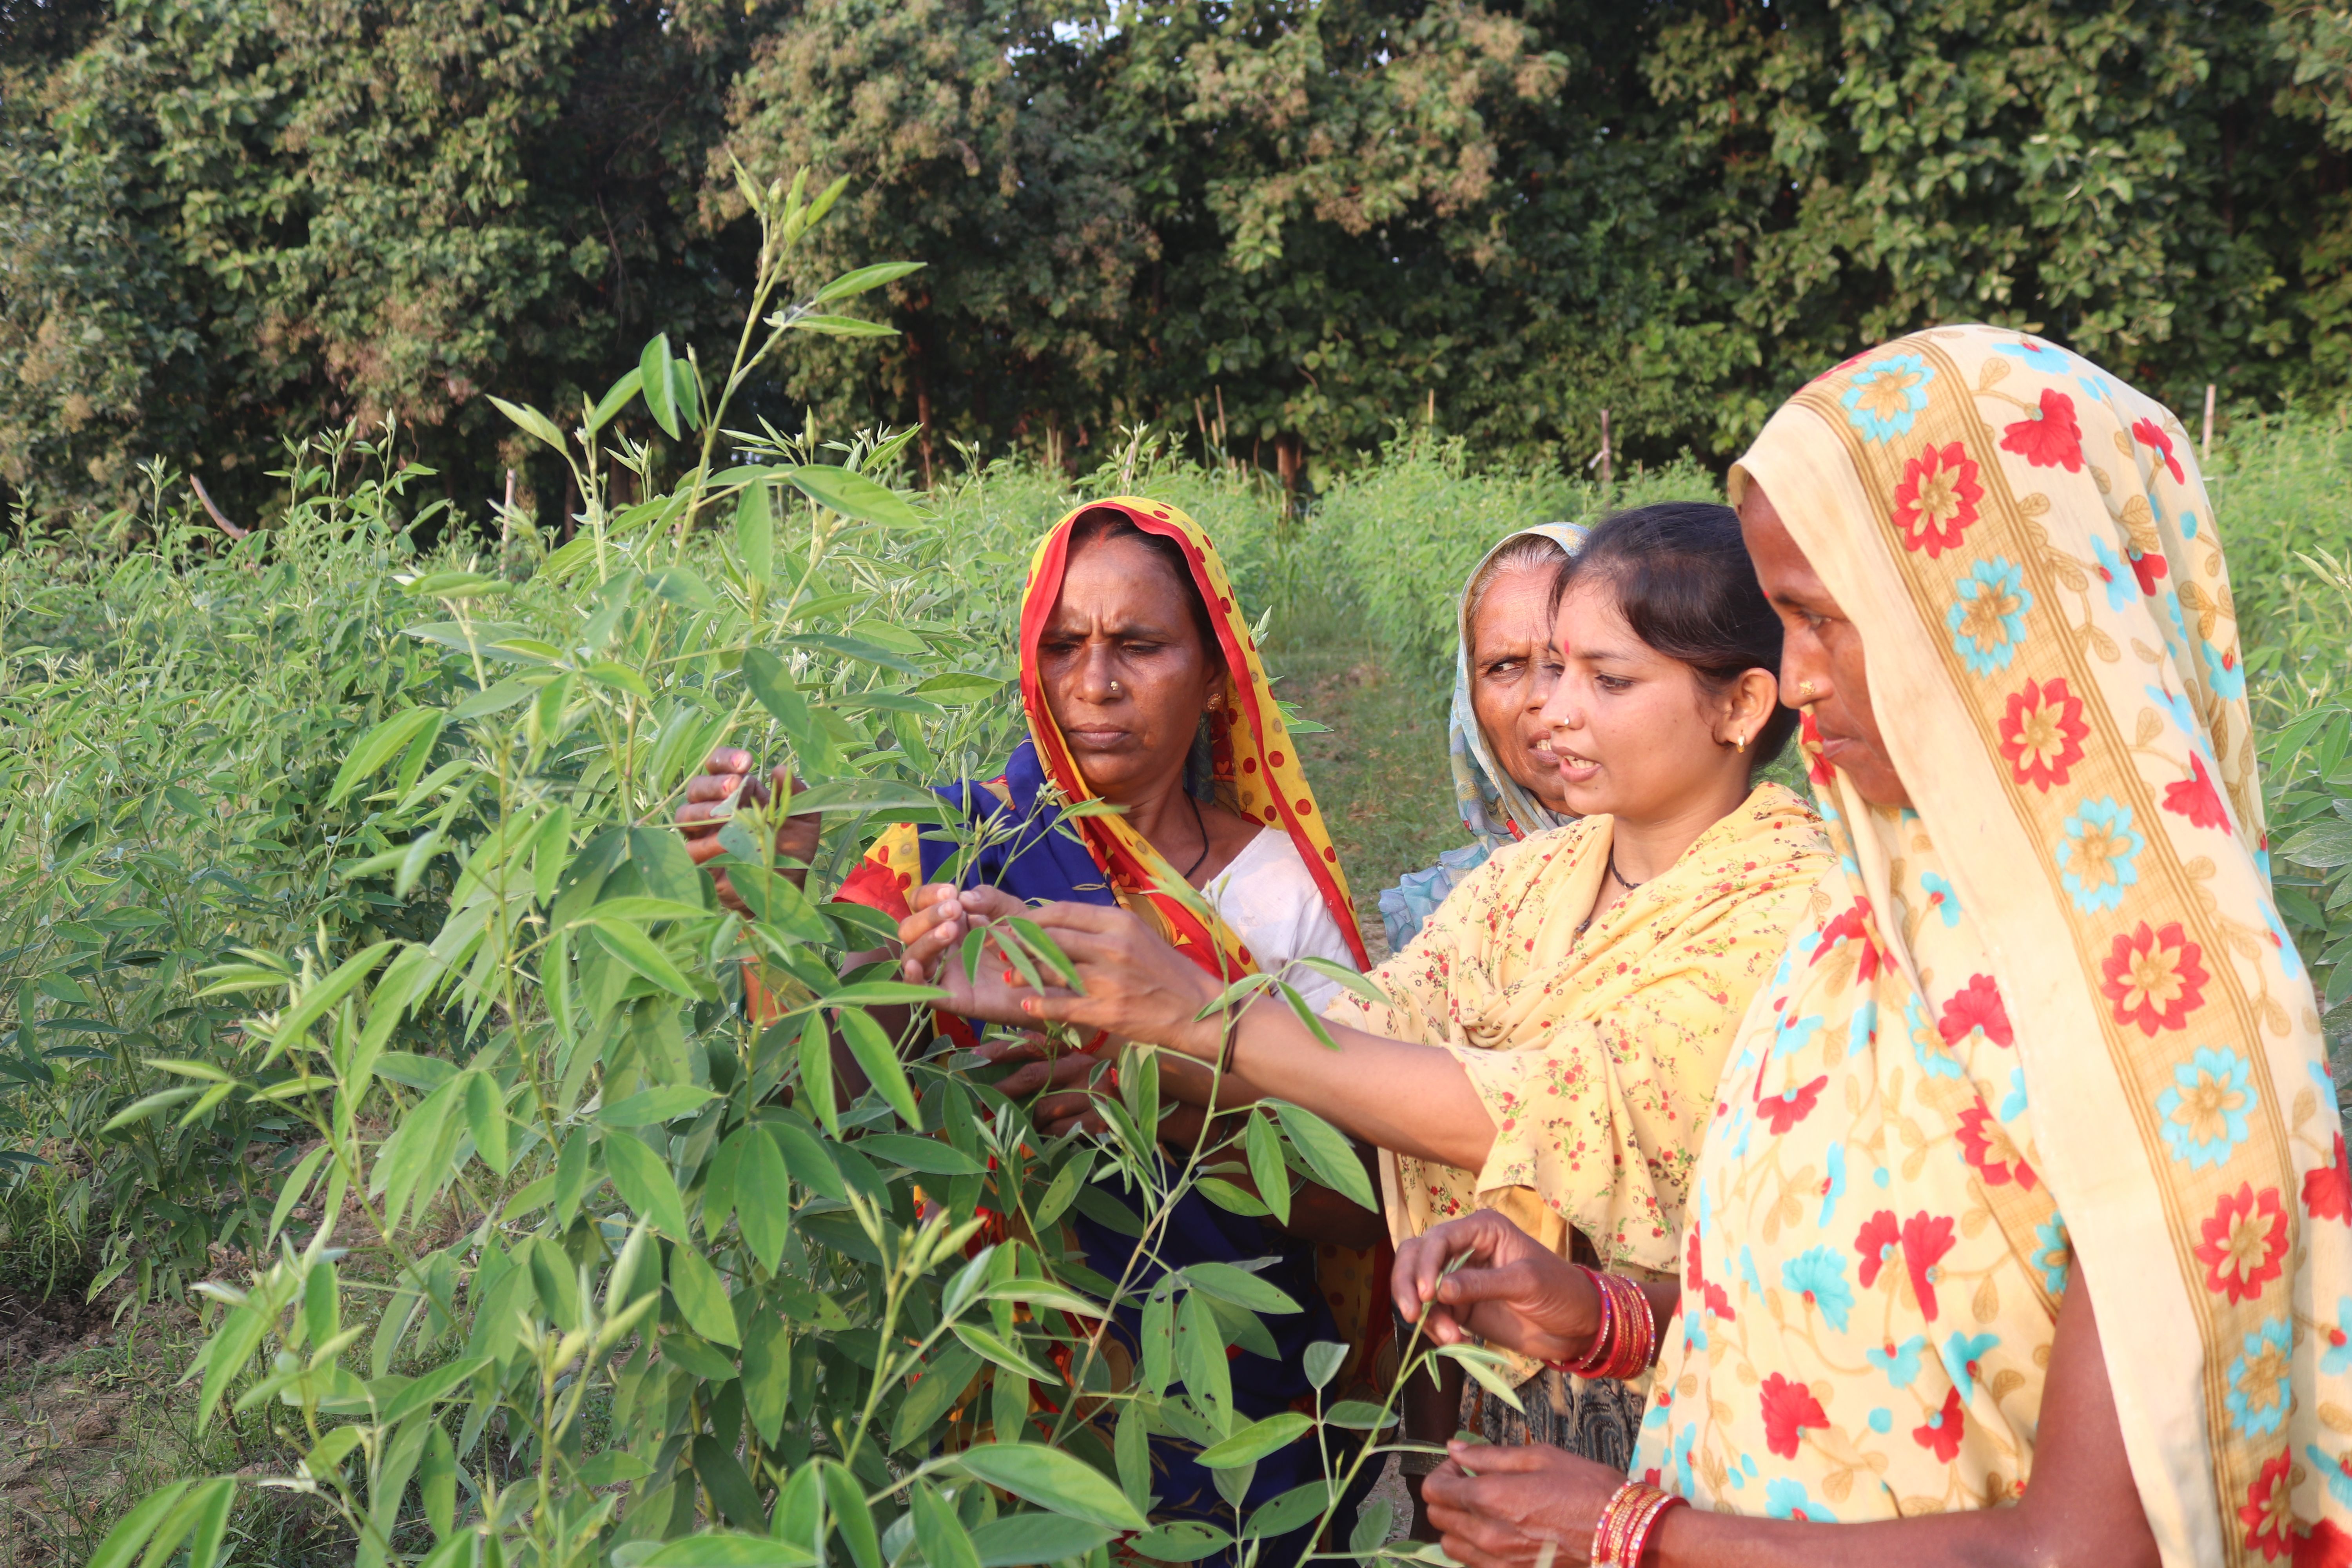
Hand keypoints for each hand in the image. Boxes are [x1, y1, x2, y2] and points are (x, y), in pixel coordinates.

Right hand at [678, 748, 820, 913]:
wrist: (787, 887)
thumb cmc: (792, 850)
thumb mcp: (804, 820)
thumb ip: (795, 793)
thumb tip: (778, 770)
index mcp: (737, 793)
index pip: (718, 766)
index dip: (726, 759)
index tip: (746, 762)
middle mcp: (715, 809)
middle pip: (697, 786)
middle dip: (714, 783)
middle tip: (735, 786)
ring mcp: (703, 834)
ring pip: (685, 814)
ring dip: (704, 810)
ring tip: (728, 814)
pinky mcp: (700, 860)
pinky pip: (691, 848)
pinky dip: (707, 843)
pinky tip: (724, 842)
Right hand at [896, 886, 1053, 1024]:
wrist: (1049, 979)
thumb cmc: (1029, 943)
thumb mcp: (1013, 912)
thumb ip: (990, 899)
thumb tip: (963, 897)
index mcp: (952, 922)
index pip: (921, 903)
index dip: (929, 895)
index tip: (952, 892)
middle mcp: (942, 946)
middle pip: (910, 928)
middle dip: (928, 916)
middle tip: (954, 910)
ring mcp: (945, 972)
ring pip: (912, 956)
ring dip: (925, 940)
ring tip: (951, 930)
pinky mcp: (952, 997)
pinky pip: (922, 991)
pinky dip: (912, 979)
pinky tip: (916, 965)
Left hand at [1011, 900, 1229, 1059]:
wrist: (1201, 1010)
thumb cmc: (1168, 974)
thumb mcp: (1139, 938)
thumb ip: (1102, 931)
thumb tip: (1060, 928)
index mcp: (1119, 922)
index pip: (1060, 912)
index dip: (1029, 919)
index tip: (1013, 926)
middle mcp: (1112, 946)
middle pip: (1050, 938)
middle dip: (1019, 944)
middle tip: (1000, 950)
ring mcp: (1110, 979)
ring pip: (1051, 970)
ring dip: (1023, 973)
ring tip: (1007, 977)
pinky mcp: (1109, 1011)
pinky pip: (1063, 1006)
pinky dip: (1040, 1006)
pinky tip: (1026, 1006)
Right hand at [1392, 1209, 1596, 1363]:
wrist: (1578, 1326)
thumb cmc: (1560, 1291)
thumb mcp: (1525, 1283)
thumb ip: (1481, 1284)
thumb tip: (1438, 1290)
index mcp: (1482, 1230)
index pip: (1438, 1239)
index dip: (1425, 1264)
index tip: (1425, 1295)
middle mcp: (1465, 1249)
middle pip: (1416, 1257)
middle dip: (1408, 1285)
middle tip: (1413, 1315)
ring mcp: (1460, 1279)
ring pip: (1418, 1288)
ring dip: (1426, 1314)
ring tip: (1450, 1338)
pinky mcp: (1461, 1307)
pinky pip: (1434, 1314)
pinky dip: (1436, 1329)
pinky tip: (1457, 1342)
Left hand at [1421, 1443, 1620, 1567]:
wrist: (1622, 1532)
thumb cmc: (1584, 1487)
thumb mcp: (1539, 1457)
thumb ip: (1489, 1456)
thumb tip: (1454, 1449)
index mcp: (1490, 1498)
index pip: (1434, 1490)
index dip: (1444, 1472)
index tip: (1464, 1465)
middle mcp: (1487, 1535)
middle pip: (1437, 1517)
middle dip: (1447, 1495)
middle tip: (1473, 1483)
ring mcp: (1498, 1562)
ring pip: (1450, 1545)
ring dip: (1457, 1524)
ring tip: (1483, 1509)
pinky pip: (1473, 1565)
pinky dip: (1473, 1549)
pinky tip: (1497, 1532)